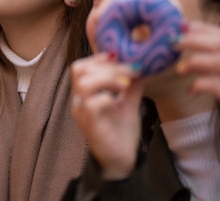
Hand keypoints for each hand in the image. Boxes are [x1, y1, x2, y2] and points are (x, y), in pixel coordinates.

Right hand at [70, 53, 142, 179]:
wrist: (121, 160)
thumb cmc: (121, 132)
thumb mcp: (129, 102)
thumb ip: (132, 85)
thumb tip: (141, 64)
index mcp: (85, 93)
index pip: (81, 66)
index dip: (98, 58)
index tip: (119, 59)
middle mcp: (79, 100)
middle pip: (79, 69)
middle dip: (106, 67)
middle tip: (127, 74)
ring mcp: (82, 112)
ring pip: (84, 84)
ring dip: (107, 79)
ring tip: (123, 85)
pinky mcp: (90, 125)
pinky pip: (92, 104)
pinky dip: (107, 98)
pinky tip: (118, 102)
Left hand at [175, 21, 219, 125]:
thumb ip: (217, 60)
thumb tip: (189, 41)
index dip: (202, 29)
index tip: (182, 28)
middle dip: (194, 40)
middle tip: (174, 44)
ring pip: (219, 61)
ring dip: (194, 61)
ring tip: (181, 69)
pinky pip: (216, 86)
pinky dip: (199, 84)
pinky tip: (191, 90)